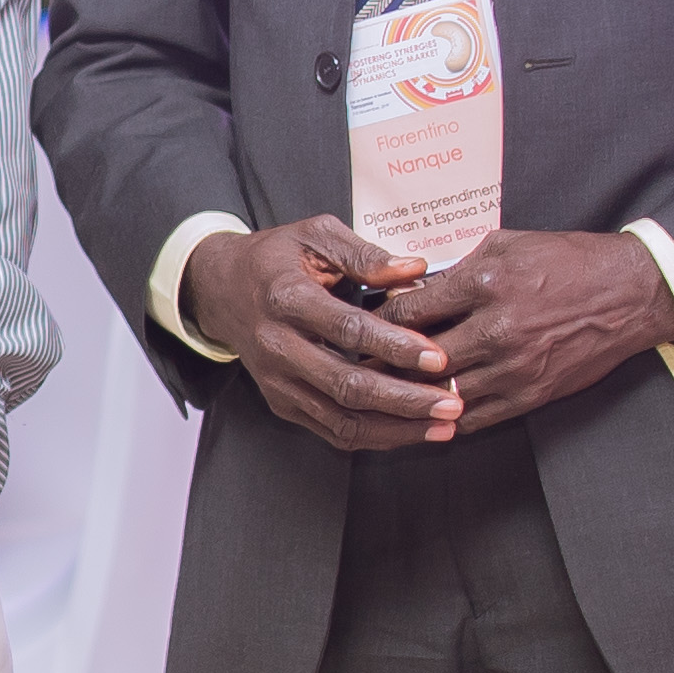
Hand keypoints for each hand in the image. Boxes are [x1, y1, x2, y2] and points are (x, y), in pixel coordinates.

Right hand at [181, 218, 462, 451]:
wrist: (221, 290)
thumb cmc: (275, 258)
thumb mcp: (315, 235)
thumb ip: (365, 254)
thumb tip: (414, 271)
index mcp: (286, 298)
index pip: (347, 329)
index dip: (395, 346)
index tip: (438, 357)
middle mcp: (277, 346)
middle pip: (346, 385)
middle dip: (405, 400)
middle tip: (452, 404)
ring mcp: (278, 381)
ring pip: (341, 419)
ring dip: (396, 428)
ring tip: (444, 427)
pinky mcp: (282, 402)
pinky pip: (332, 431)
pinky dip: (375, 437)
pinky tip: (412, 432)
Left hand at [376, 228, 673, 432]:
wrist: (628, 293)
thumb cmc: (565, 261)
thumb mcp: (505, 245)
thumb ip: (455, 268)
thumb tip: (410, 288)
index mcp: (483, 284)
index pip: (408, 312)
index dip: (378, 321)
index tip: (362, 325)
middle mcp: (496, 329)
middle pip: (416, 359)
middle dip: (382, 364)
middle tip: (355, 367)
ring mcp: (513, 368)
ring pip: (439, 394)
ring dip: (409, 397)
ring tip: (381, 395)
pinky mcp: (530, 395)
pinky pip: (472, 418)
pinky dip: (444, 418)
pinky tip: (424, 413)